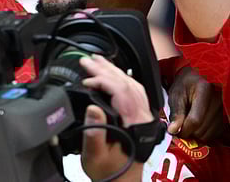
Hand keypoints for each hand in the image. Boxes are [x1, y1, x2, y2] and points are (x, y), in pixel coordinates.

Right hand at [80, 55, 156, 181]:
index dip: (103, 80)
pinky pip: (134, 90)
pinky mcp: (139, 115)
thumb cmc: (109, 172)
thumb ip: (94, 132)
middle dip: (106, 69)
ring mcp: (143, 114)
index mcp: (134, 122)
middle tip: (88, 60)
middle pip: (127, 82)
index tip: (86, 79)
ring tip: (97, 61)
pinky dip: (122, 79)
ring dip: (114, 71)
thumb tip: (92, 107)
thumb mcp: (95, 155)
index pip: (121, 90)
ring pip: (132, 84)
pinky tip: (112, 75)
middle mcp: (142, 115)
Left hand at [166, 66, 226, 141]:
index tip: (175, 129)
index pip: (195, 120)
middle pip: (200, 130)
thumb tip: (173, 130)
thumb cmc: (188, 83)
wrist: (201, 76)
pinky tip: (201, 121)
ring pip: (207, 135)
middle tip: (184, 119)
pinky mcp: (227, 117)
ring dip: (197, 132)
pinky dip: (205, 132)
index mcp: (205, 90)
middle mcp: (219, 100)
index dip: (183, 130)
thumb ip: (176, 112)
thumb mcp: (177, 93)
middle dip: (189, 130)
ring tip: (192, 118)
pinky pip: (214, 134)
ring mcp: (226, 109)